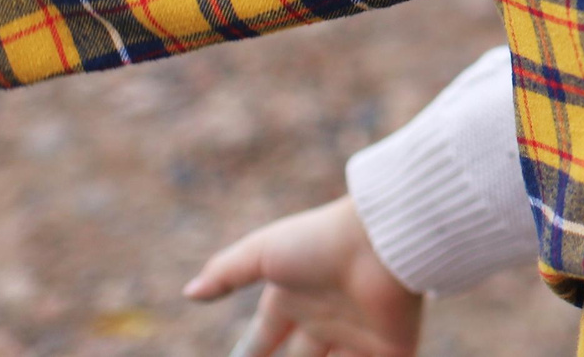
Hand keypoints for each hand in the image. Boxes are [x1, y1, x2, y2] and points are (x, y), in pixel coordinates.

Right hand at [184, 195, 423, 356]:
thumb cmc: (321, 240)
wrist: (384, 238)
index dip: (246, 355)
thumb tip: (190, 292)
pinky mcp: (393, 348)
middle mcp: (325, 320)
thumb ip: (227, 272)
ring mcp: (359, 335)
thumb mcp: (264, 253)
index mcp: (294, 299)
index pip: (261, 340)